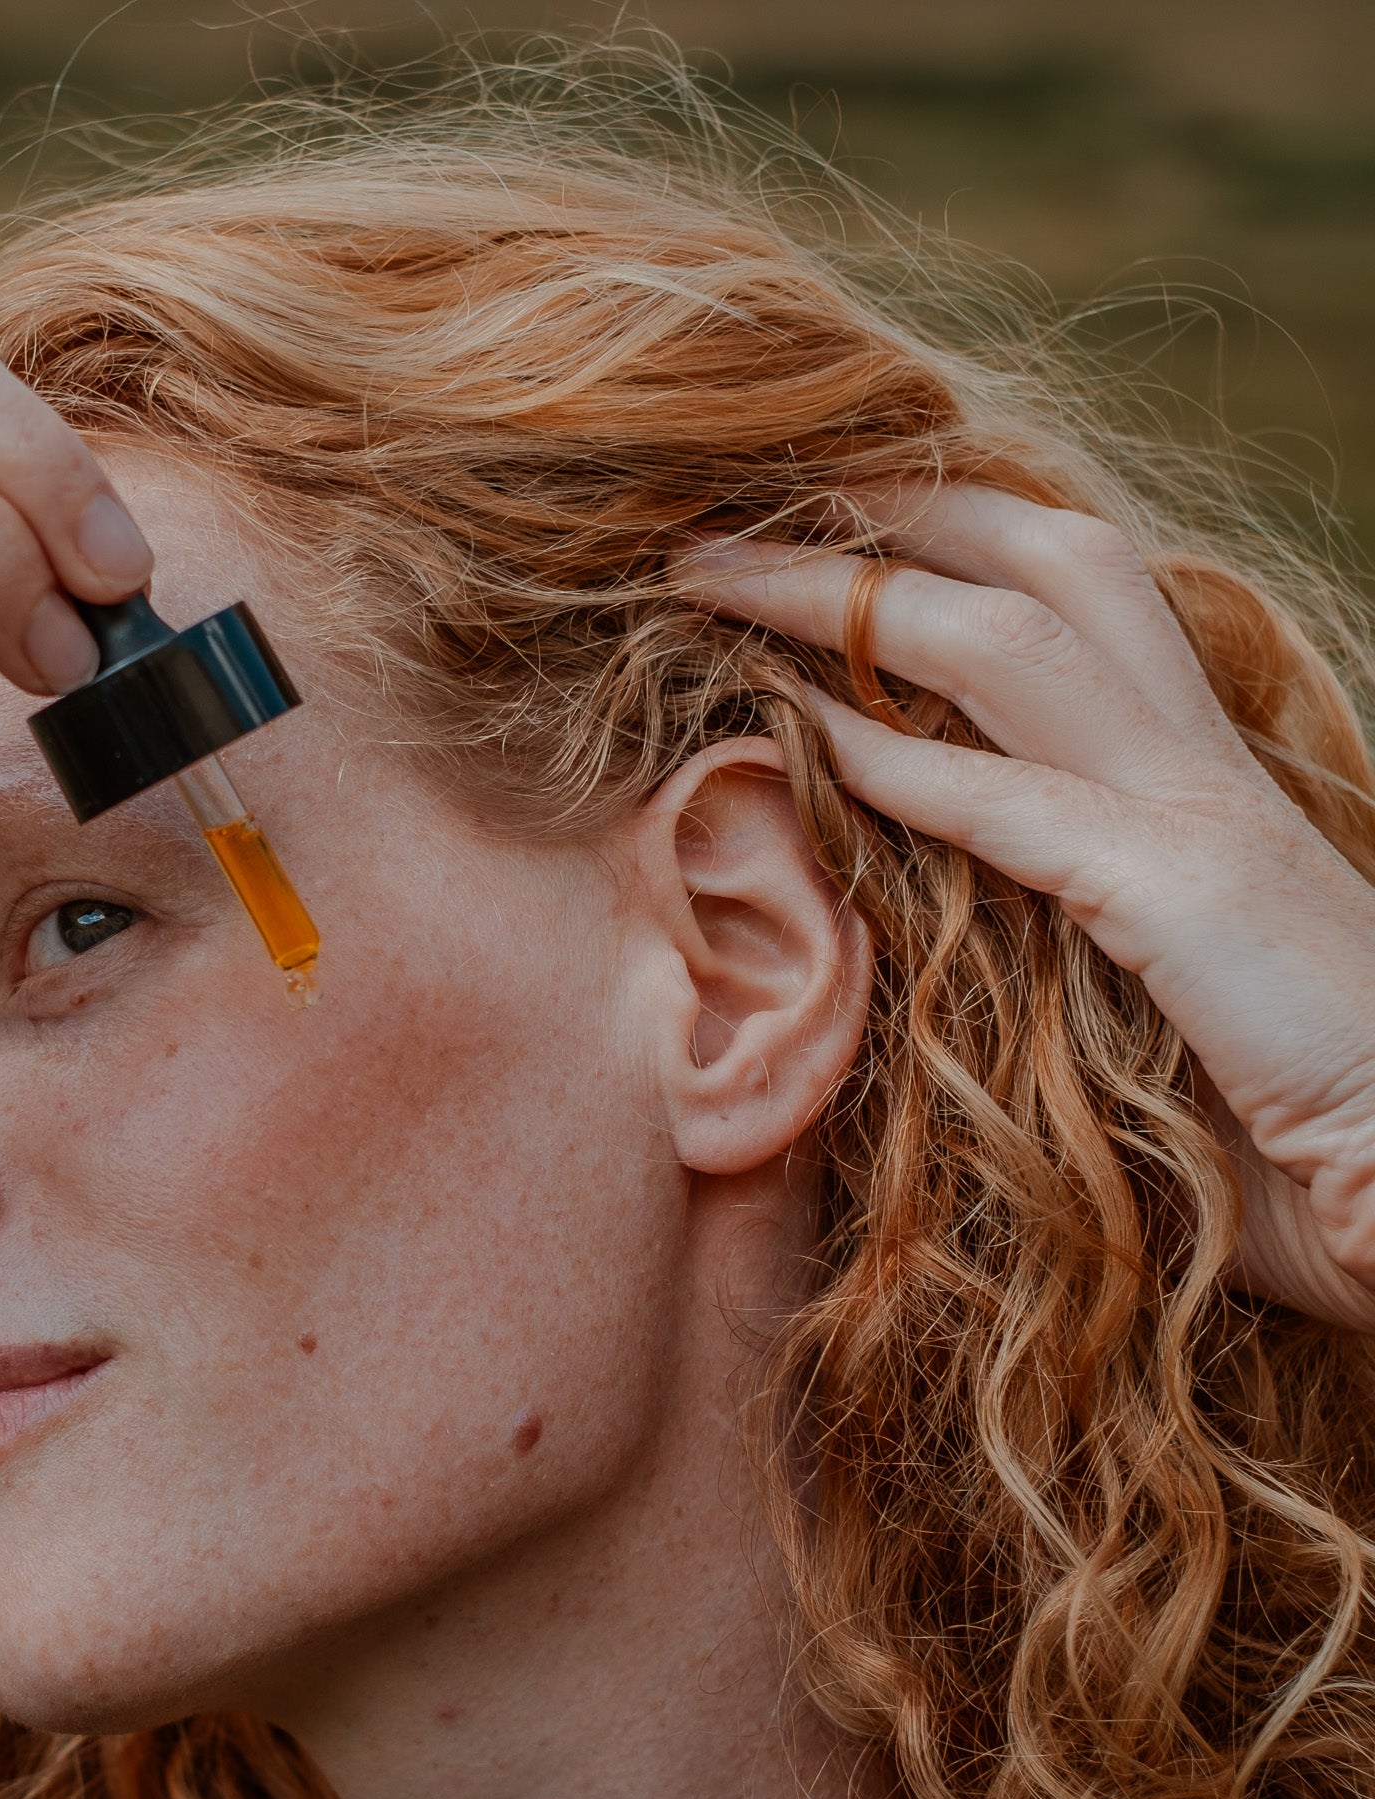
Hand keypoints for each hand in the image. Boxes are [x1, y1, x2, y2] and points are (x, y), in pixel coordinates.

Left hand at [678, 486, 1374, 1331]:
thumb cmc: (1288, 1101)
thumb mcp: (1162, 968)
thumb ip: (1068, 899)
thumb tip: (919, 868)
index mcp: (1200, 768)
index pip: (1075, 589)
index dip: (946, 531)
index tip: (820, 514)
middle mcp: (1201, 762)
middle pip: (1046, 556)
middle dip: (889, 503)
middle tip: (744, 495)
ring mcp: (1199, 820)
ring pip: (1008, 643)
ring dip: (844, 596)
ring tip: (712, 570)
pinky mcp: (1186, 903)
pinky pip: (1013, 805)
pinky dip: (894, 763)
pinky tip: (791, 727)